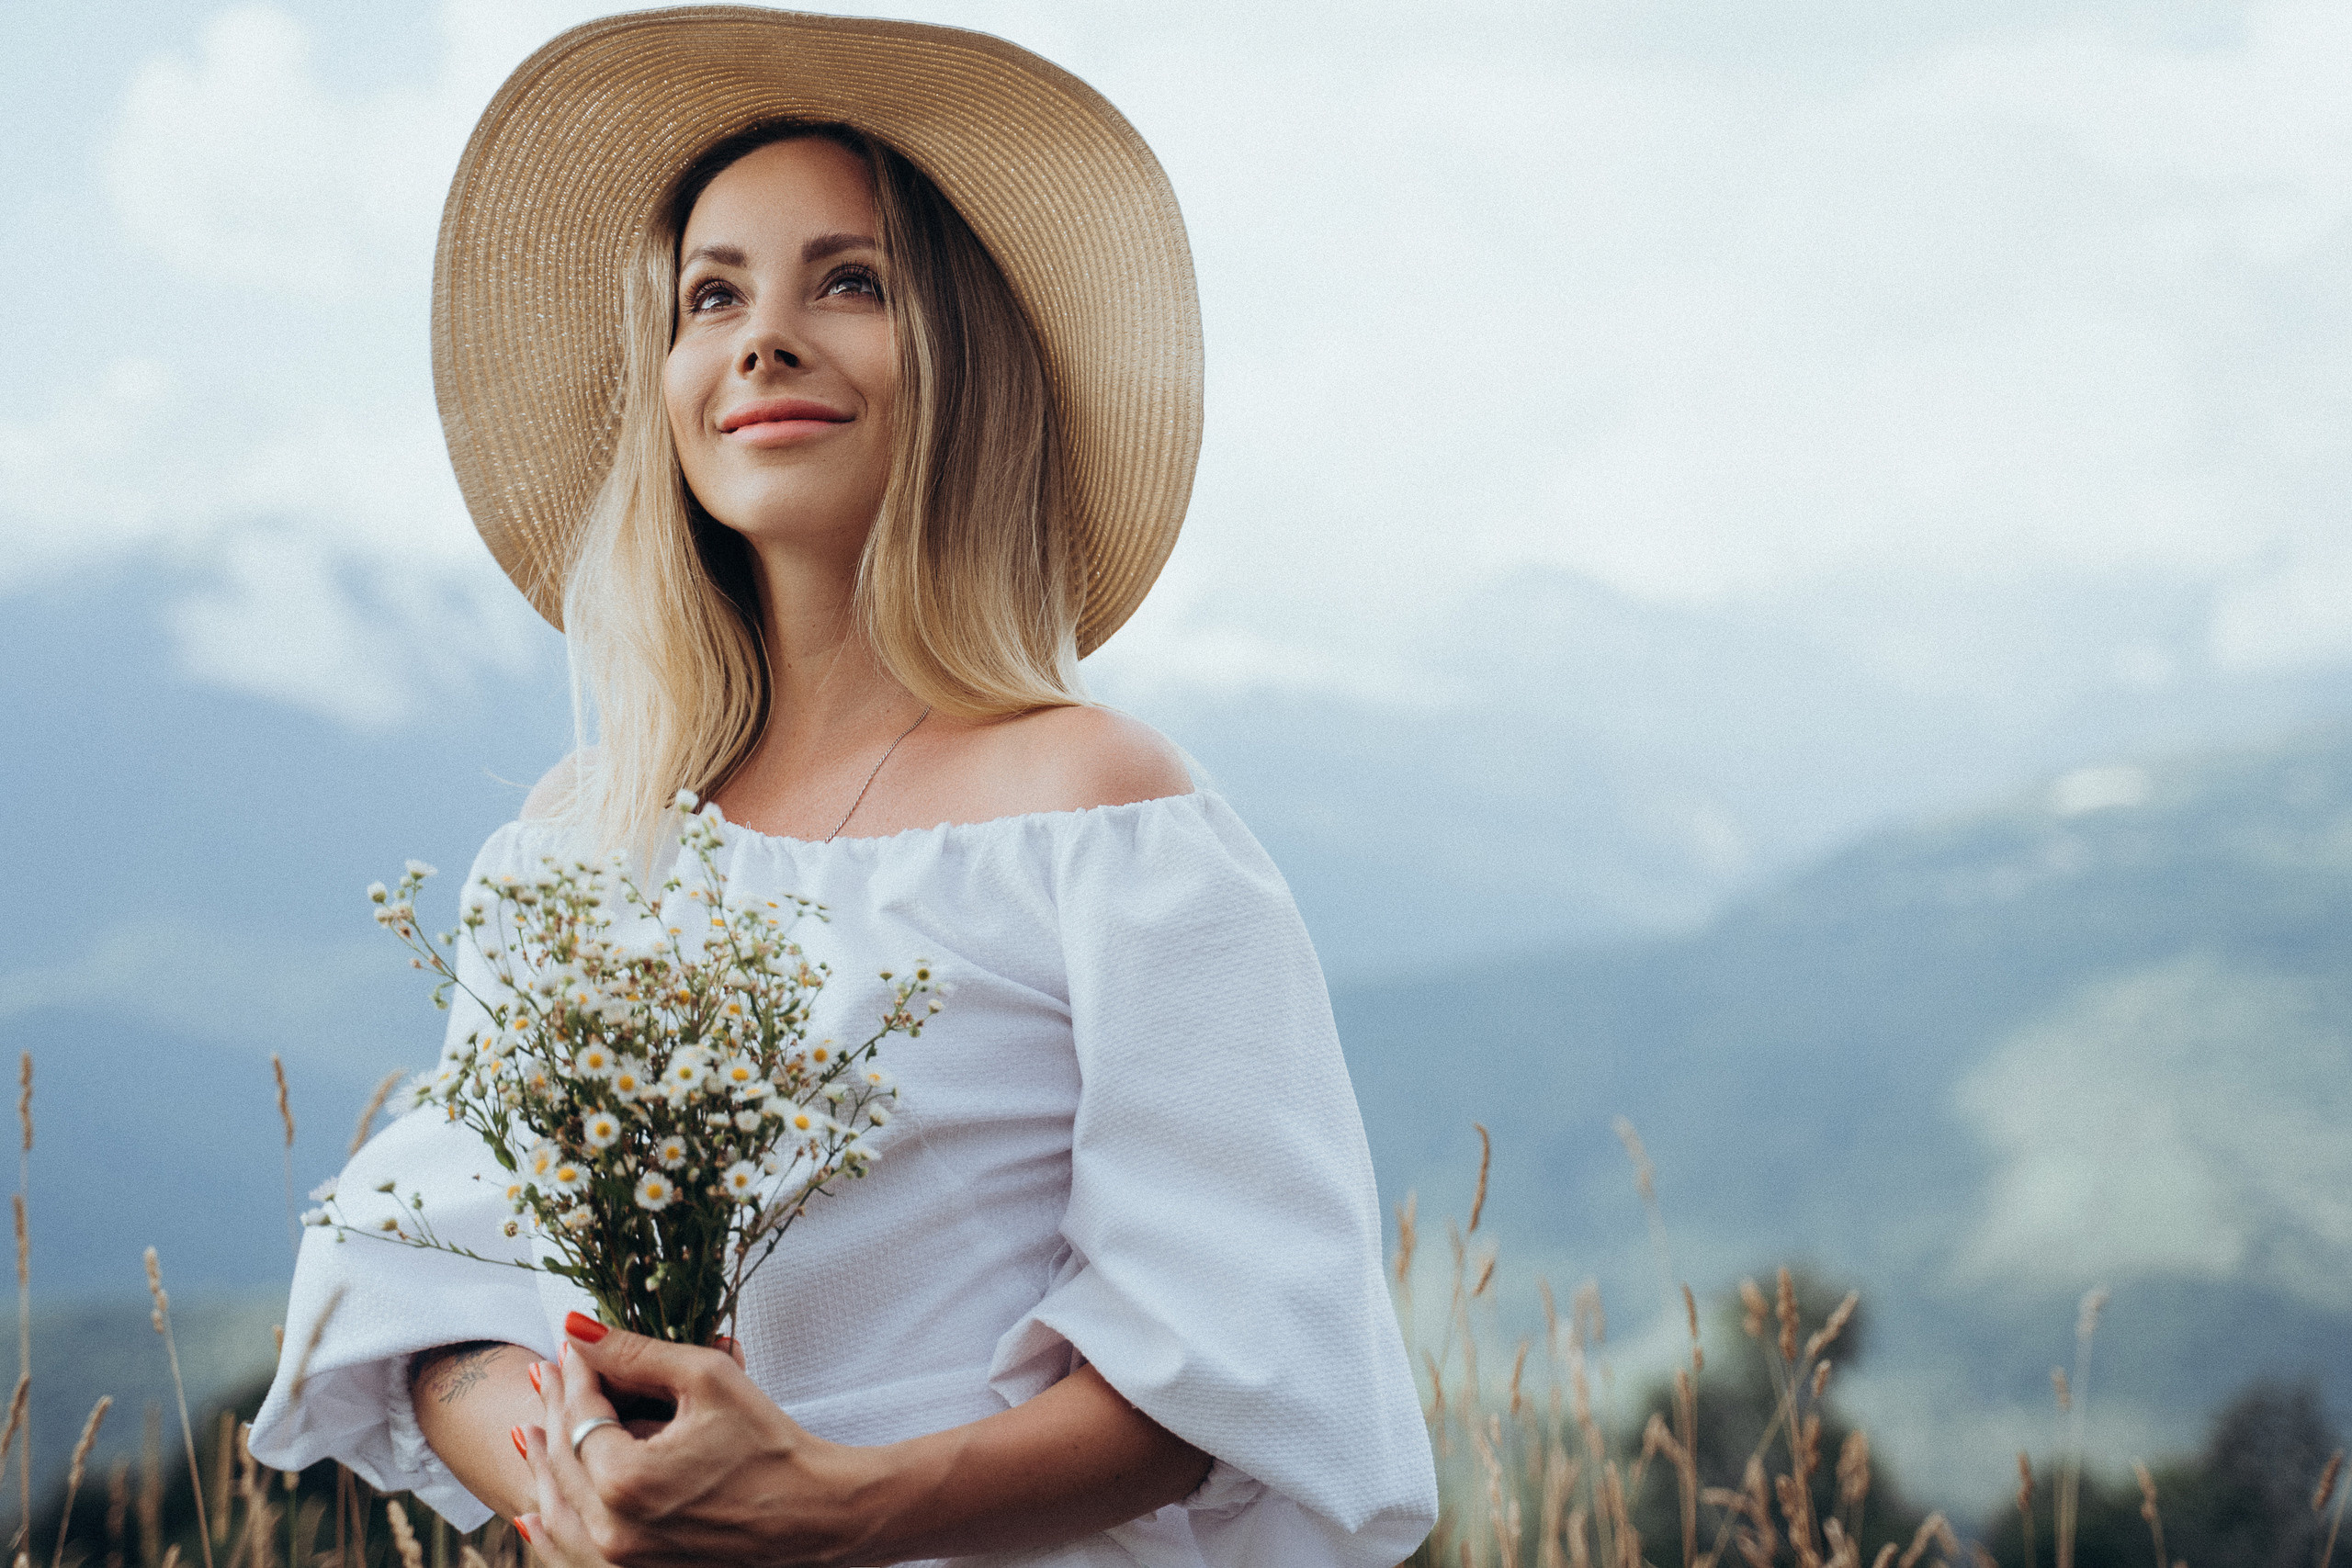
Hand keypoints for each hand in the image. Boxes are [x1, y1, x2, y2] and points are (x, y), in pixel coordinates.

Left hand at [517, 1315, 884, 1567]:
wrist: (815, 1515)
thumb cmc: (770, 1444)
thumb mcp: (707, 1379)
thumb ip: (636, 1353)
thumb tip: (577, 1328)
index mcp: (626, 1481)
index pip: (580, 1416)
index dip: (575, 1374)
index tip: (571, 1345)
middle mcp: (612, 1529)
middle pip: (562, 1459)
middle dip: (554, 1409)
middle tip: (546, 1373)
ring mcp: (622, 1559)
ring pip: (561, 1506)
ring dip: (544, 1462)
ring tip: (532, 1426)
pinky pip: (575, 1549)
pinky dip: (553, 1525)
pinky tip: (533, 1511)